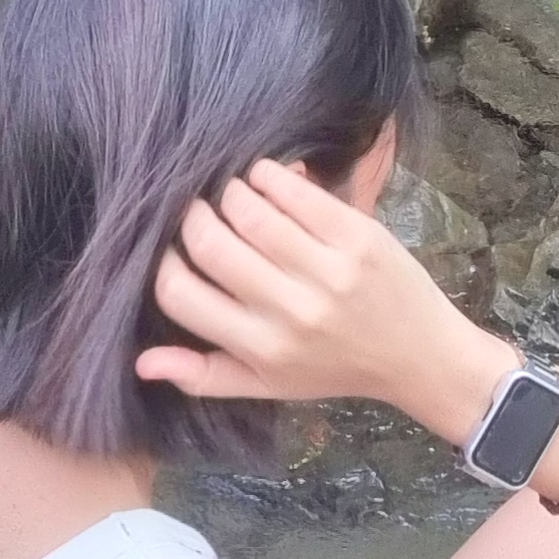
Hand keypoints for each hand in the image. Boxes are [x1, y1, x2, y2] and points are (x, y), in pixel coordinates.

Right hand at [135, 157, 507, 440]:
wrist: (418, 354)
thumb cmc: (334, 367)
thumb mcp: (268, 384)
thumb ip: (204, 374)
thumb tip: (140, 362)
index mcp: (261, 349)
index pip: (181, 296)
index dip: (164, 263)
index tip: (173, 249)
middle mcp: (290, 311)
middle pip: (211, 244)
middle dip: (194, 217)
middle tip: (200, 211)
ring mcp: (326, 271)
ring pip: (251, 210)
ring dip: (232, 192)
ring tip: (235, 195)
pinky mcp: (357, 235)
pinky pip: (297, 191)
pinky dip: (270, 174)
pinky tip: (265, 177)